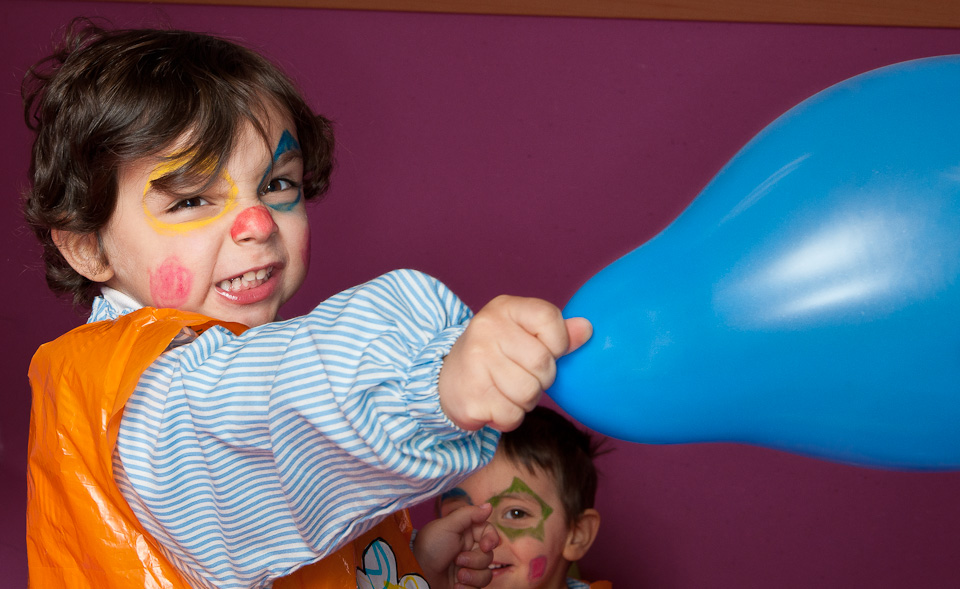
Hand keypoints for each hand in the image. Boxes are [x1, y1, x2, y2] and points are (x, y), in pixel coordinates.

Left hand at [413, 503, 499, 588]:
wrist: (417, 574)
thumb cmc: (429, 547)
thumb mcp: (447, 525)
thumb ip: (469, 514)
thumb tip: (489, 506)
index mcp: (466, 533)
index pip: (489, 532)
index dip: (491, 538)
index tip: (486, 546)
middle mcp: (469, 550)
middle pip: (489, 555)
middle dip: (475, 560)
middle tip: (458, 560)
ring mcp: (468, 568)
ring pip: (487, 573)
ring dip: (473, 575)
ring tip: (458, 576)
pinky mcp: (466, 584)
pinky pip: (479, 588)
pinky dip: (468, 587)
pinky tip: (456, 585)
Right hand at [439, 295, 591, 430]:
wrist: (446, 378)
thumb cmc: (495, 353)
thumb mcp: (523, 332)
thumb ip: (557, 332)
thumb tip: (587, 330)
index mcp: (504, 308)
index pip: (549, 319)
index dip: (558, 342)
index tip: (546, 349)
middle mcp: (486, 330)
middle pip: (542, 363)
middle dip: (542, 378)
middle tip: (523, 375)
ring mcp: (476, 364)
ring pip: (529, 394)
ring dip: (526, 400)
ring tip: (508, 389)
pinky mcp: (471, 397)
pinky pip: (513, 416)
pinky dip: (510, 417)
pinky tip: (495, 403)